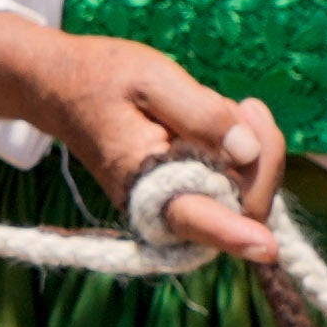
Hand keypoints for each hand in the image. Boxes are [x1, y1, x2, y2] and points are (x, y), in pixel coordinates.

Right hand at [0, 13, 285, 271]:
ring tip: (231, 107)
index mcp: (144, 181)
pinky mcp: (185, 196)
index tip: (266, 248)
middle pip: (238, 206)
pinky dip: (243, 156)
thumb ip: (202, 114)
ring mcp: (174, 206)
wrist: (60, 88)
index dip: (235, 233)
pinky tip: (229, 123)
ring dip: (255, 153)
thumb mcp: (152, 79)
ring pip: (242, 198)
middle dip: (262, 158)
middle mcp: (160, 207)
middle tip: (249, 106)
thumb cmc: (102, 78)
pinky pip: (232, 187)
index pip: (195, 215)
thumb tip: (246, 149)